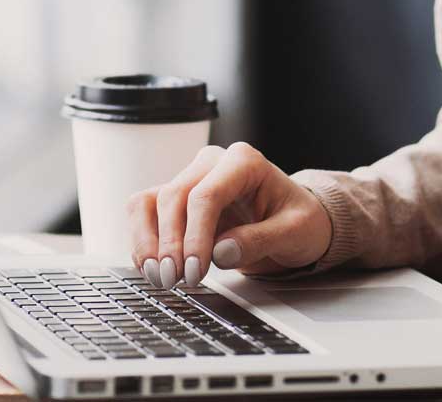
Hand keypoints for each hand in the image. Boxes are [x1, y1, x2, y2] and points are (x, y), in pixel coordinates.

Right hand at [126, 141, 333, 287]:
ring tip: (158, 277)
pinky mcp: (179, 200)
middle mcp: (212, 163)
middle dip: (170, 243)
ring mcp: (192, 178)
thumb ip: (260, 239)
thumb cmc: (298, 220)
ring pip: (151, 200)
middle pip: (174, 196)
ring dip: (147, 241)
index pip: (206, 194)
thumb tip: (221, 252)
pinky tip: (151, 267)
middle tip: (175, 280)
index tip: (195, 271)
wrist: (295, 221)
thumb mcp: (295, 231)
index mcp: (244, 161)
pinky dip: (143, 241)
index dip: (195, 235)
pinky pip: (147, 212)